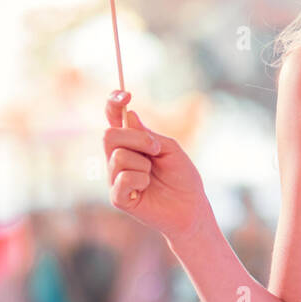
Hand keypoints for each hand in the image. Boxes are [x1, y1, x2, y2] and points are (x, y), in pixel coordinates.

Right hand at [103, 91, 209, 241]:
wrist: (191, 207)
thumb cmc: (182, 178)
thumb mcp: (170, 149)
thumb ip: (148, 134)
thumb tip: (128, 116)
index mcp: (130, 144)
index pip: (114, 120)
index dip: (114, 104)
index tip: (125, 94)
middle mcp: (118, 159)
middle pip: (109, 135)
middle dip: (136, 138)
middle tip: (156, 149)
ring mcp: (115, 178)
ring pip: (118, 156)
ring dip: (144, 163)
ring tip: (153, 175)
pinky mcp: (117, 197)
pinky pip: (123, 178)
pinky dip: (141, 180)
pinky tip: (147, 189)